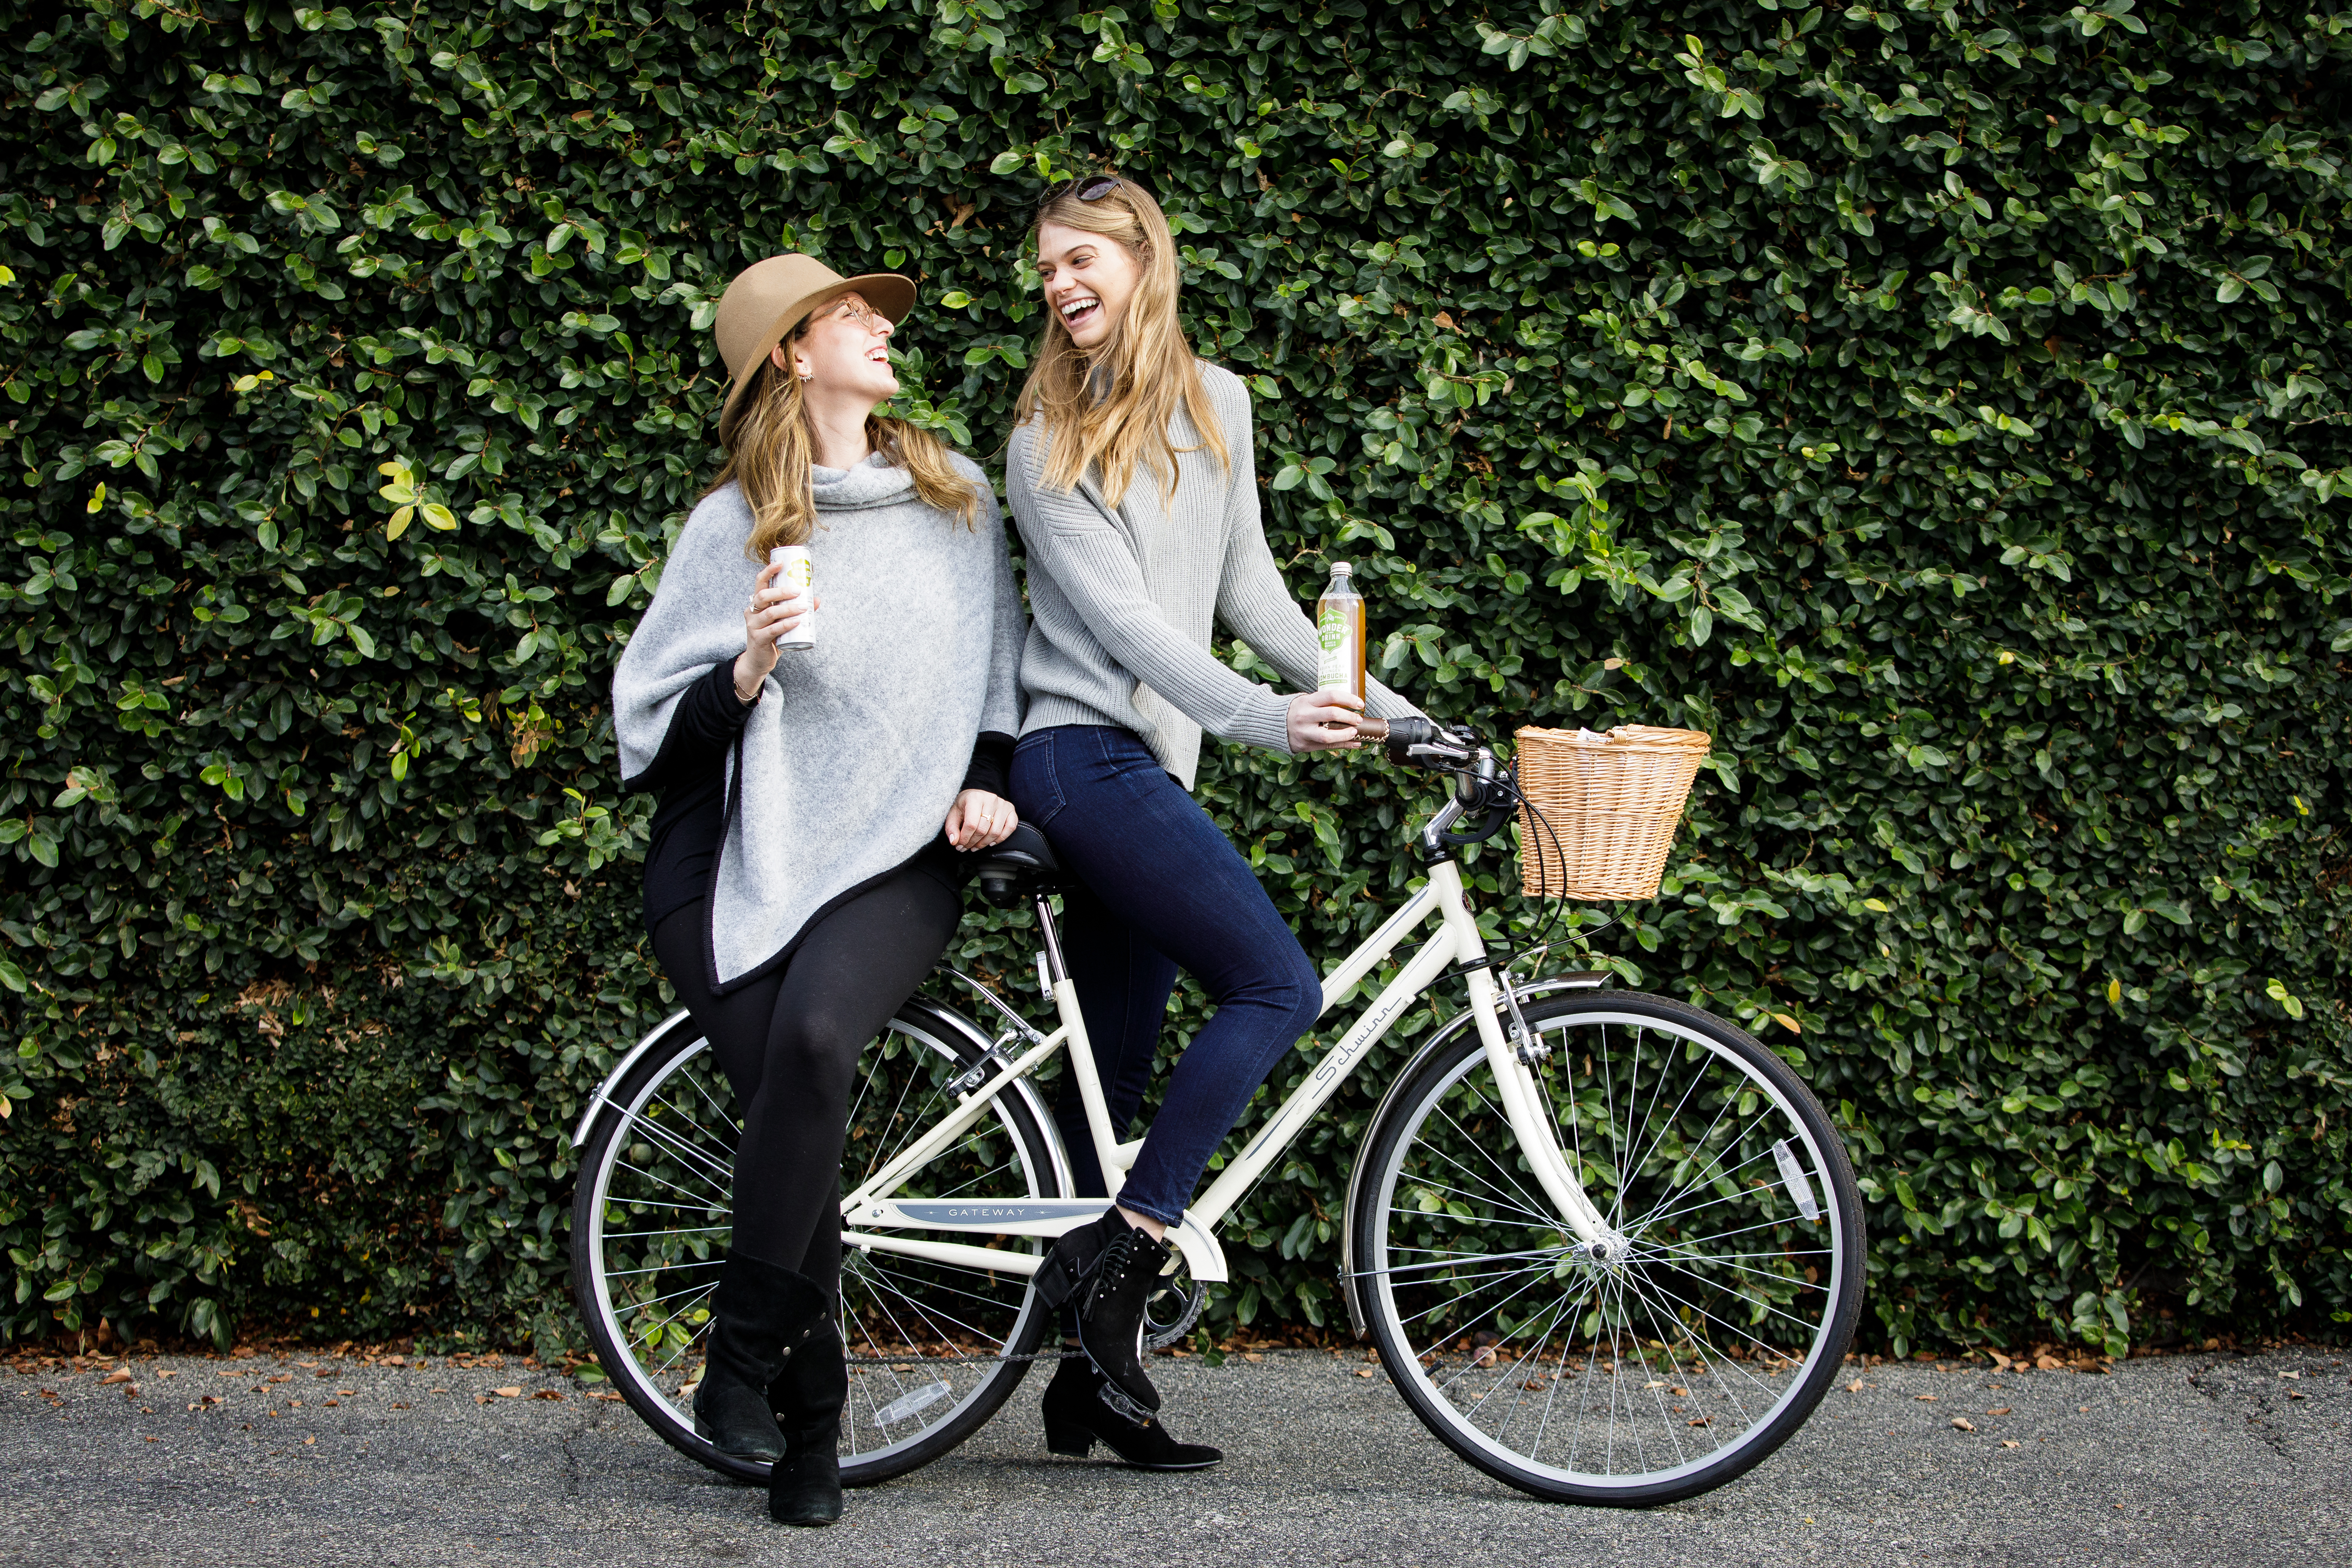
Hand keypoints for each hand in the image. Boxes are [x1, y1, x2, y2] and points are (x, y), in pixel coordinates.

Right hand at [733, 563, 816, 700]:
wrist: (759, 660)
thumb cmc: (772, 636)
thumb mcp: (782, 621)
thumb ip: (797, 610)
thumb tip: (816, 599)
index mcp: (756, 603)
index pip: (759, 583)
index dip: (768, 571)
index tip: (780, 563)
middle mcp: (751, 612)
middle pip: (764, 596)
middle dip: (781, 591)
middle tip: (798, 591)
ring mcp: (753, 625)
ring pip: (770, 613)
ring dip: (788, 609)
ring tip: (803, 607)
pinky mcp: (758, 639)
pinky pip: (773, 629)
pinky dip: (786, 624)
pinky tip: (796, 622)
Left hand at [945, 788, 1017, 850]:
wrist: (976, 796)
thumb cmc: (965, 805)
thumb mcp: (953, 814)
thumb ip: (951, 828)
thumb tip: (954, 841)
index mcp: (975, 797)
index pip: (971, 824)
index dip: (964, 838)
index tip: (959, 845)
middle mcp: (991, 799)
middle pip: (983, 829)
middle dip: (973, 843)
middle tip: (966, 847)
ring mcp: (1003, 804)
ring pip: (996, 832)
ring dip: (985, 843)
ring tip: (976, 846)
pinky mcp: (1011, 810)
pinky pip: (1010, 828)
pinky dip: (1001, 838)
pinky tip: (991, 842)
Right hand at [1288, 689, 1365, 752]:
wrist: (1272, 724)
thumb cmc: (1297, 711)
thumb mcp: (1306, 701)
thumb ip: (1323, 703)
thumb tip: (1350, 705)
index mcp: (1307, 701)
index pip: (1331, 696)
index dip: (1349, 699)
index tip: (1360, 704)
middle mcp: (1304, 716)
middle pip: (1332, 714)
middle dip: (1349, 717)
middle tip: (1359, 719)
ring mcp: (1303, 732)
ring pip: (1328, 736)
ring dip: (1346, 735)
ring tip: (1355, 732)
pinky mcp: (1304, 745)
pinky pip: (1326, 747)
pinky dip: (1343, 745)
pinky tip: (1353, 743)